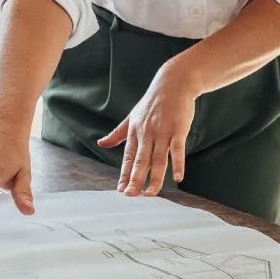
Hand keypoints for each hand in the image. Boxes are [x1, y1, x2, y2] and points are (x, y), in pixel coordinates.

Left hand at [99, 65, 197, 198]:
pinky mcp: (178, 129)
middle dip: (135, 179)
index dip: (124, 174)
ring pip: (158, 158)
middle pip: (140, 160)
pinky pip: (177, 149)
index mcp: (134, 132)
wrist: (173, 83)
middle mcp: (146, 133)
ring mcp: (162, 131)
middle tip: (131, 196)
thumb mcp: (132, 116)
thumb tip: (101, 144)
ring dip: (155, 177)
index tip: (121, 190)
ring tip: (151, 193)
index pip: (128, 157)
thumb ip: (117, 133)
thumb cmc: (153, 102)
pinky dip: (178, 163)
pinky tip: (178, 177)